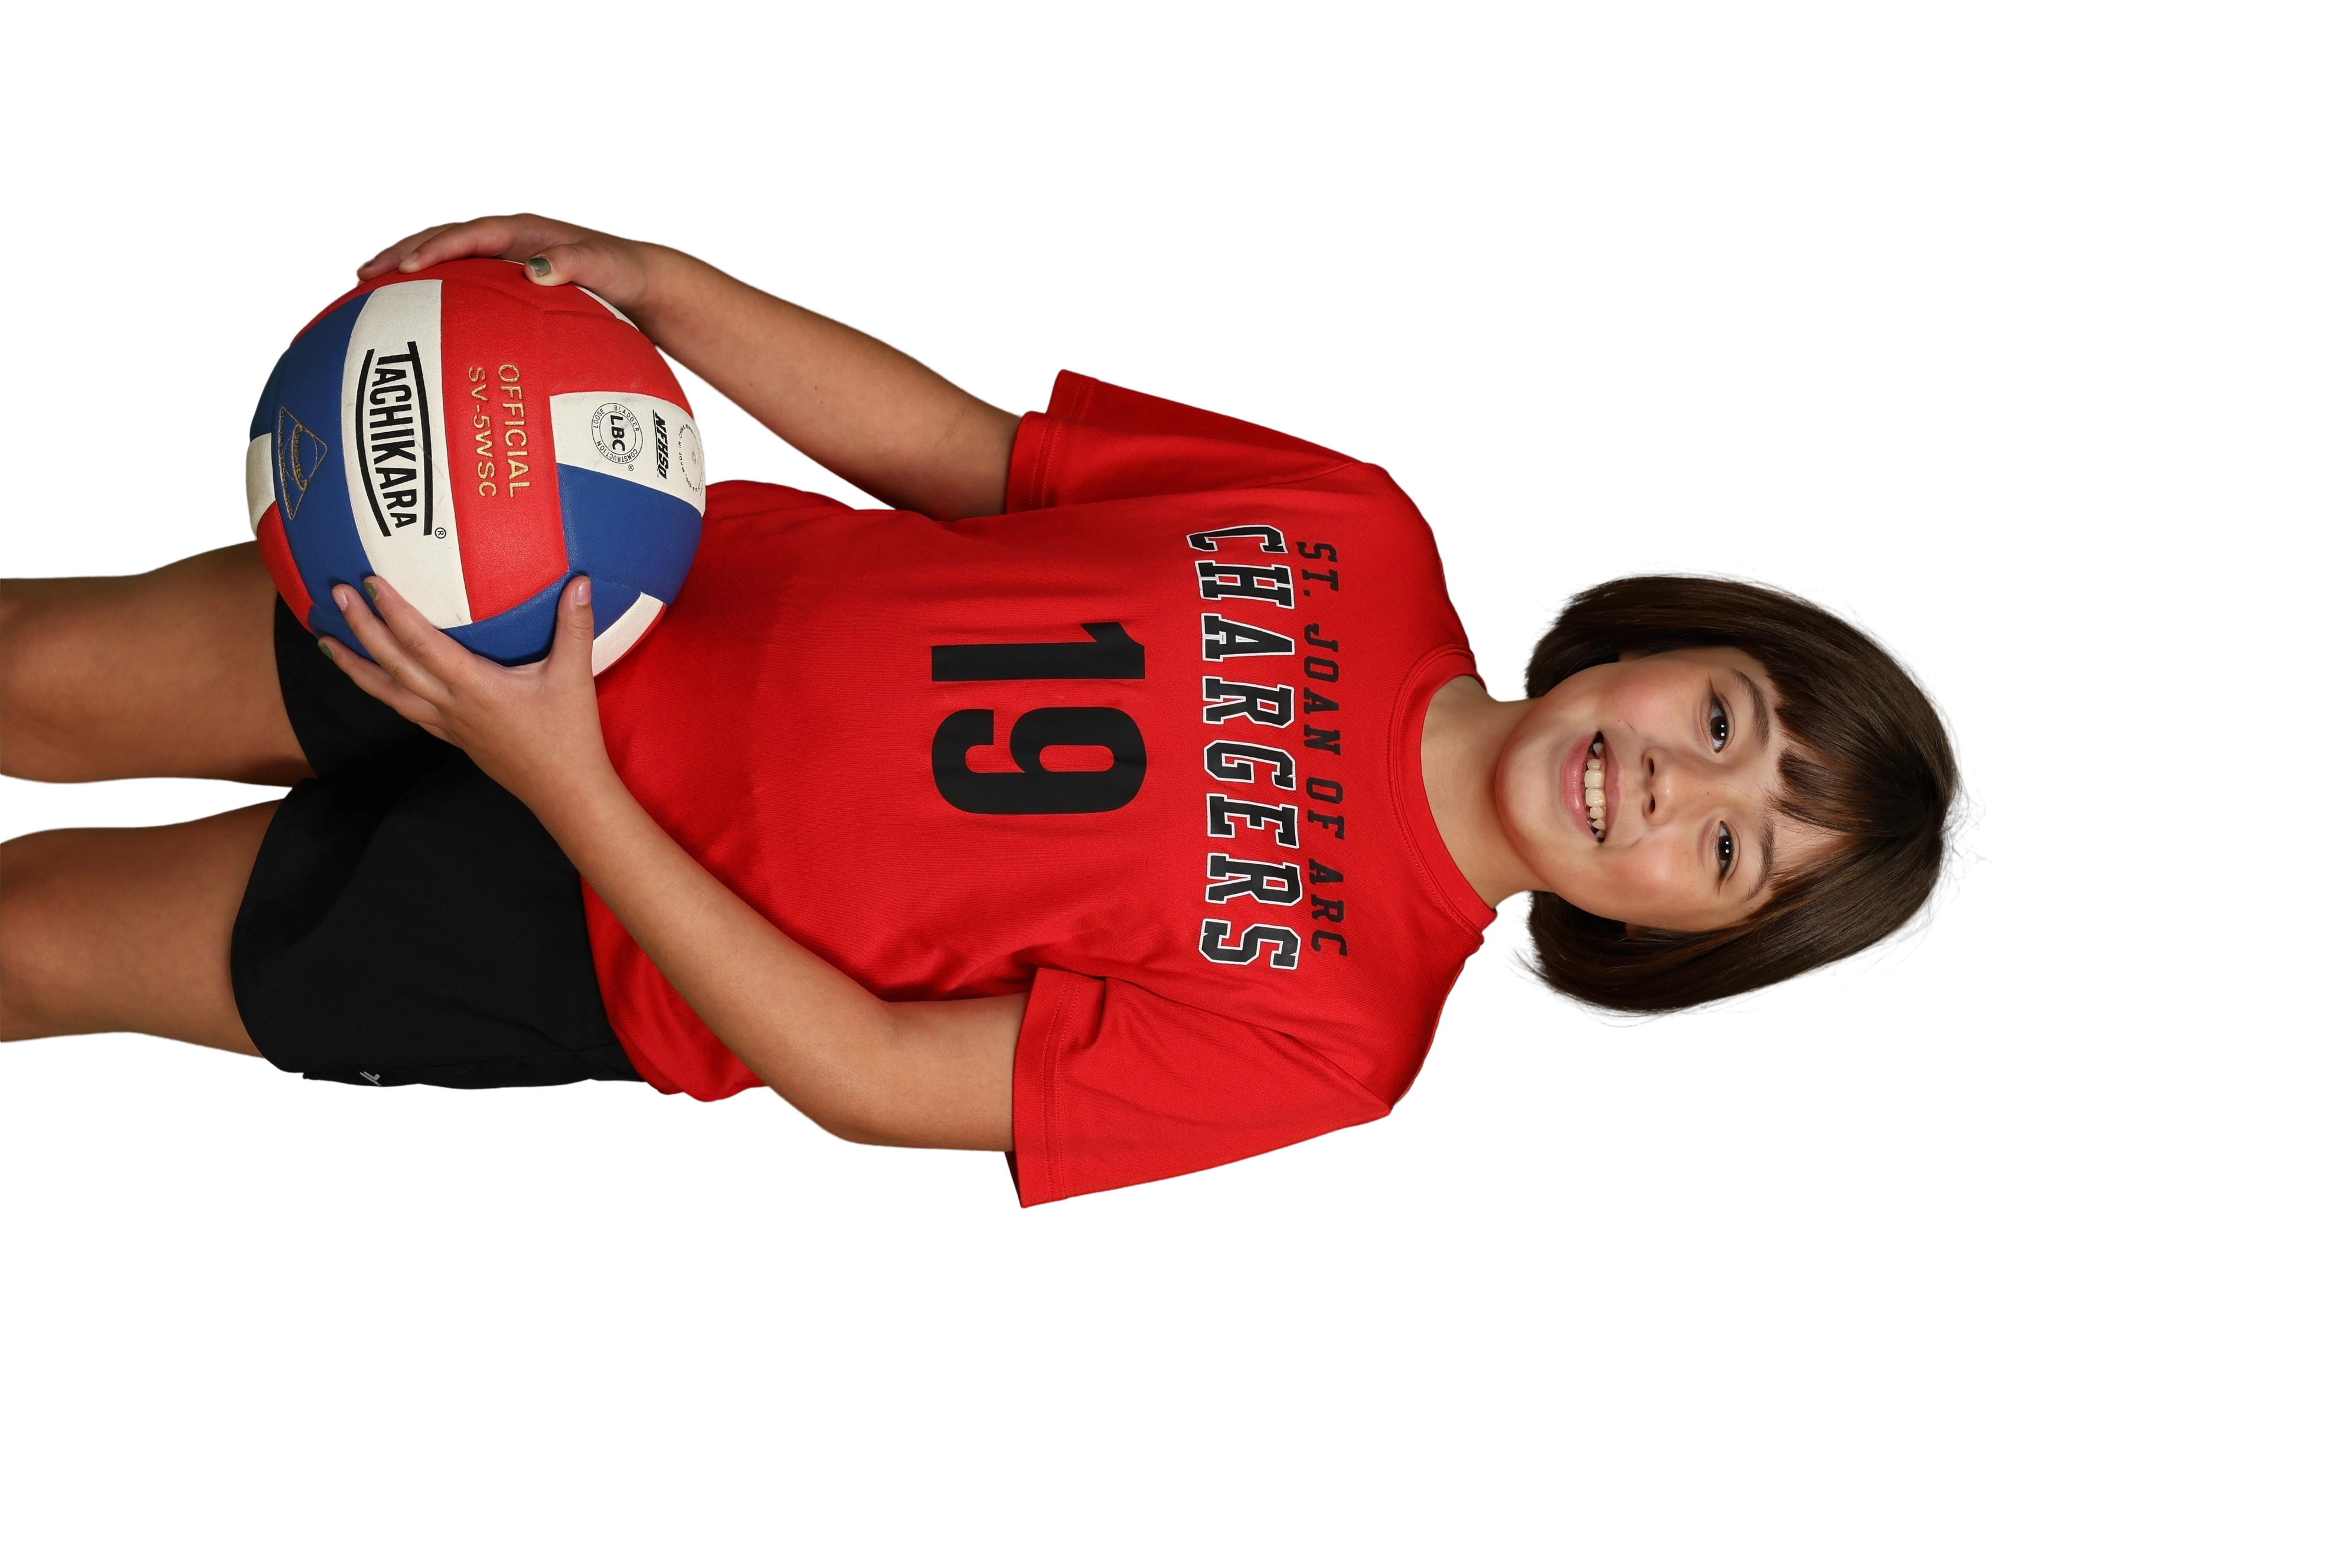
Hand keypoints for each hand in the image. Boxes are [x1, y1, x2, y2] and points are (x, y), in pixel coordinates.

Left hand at [321, 574, 614, 811]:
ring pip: (388, 692)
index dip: (394, 611)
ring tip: (325, 642)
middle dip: (362, 627)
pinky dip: (381, 691)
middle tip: (338, 594)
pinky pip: (405, 710)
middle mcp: (451, 704)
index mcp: (475, 686)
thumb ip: (574, 626)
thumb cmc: (568, 736)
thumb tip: (581, 582)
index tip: (371, 583)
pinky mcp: (452, 737)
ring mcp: (447, 724)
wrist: (565, 792)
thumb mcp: (575, 677)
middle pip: (394, 664)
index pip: (423, 643)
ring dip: (354, 666)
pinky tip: (371, 681)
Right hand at [357, 213, 659, 315]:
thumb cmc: (626, 274)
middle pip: (442, 242)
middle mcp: (507, 244)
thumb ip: (578, 264)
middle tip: (360, 276)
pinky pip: (461, 289)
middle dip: (400, 255)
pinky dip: (432, 298)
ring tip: (365, 294)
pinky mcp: (505, 287)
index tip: (405, 268)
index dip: (434, 248)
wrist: (641, 284)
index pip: (468, 235)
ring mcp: (503, 264)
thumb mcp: (608, 267)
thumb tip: (536, 270)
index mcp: (524, 232)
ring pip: (445, 264)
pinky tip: (410, 325)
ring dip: (406, 274)